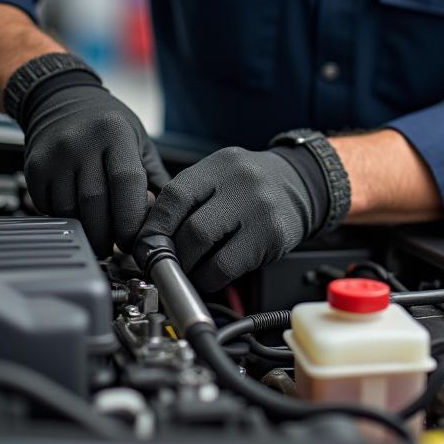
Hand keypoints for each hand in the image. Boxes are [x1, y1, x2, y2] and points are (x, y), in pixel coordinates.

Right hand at [18, 71, 168, 254]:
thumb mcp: (138, 140)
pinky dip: (66, 221)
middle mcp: (81, 142)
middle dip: (108, 235)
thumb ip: (154, 178)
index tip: (134, 239)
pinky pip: (49, 209)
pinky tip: (78, 215)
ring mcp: (54, 156)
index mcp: (114, 132)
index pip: (125, 183)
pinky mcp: (34, 169)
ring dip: (86, 231)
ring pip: (69, 211)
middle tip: (116, 246)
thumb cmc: (107, 124)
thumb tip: (169, 216)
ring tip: (99, 234)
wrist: (61, 100)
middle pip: (95, 204)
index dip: (131, 218)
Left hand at [141, 147, 322, 292]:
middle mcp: (241, 182)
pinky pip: (227, 267)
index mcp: (219, 165)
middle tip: (162, 264)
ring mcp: (259, 209)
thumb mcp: (219, 176)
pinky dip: (209, 278)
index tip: (143, 245)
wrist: (300, 184)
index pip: (175, 196)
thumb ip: (187, 198)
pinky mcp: (272, 236)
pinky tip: (208, 275)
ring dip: (188, 268)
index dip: (153, 226)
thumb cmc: (250, 186)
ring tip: (185, 269)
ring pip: (206, 250)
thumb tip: (146, 235)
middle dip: (170, 254)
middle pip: (190, 228)